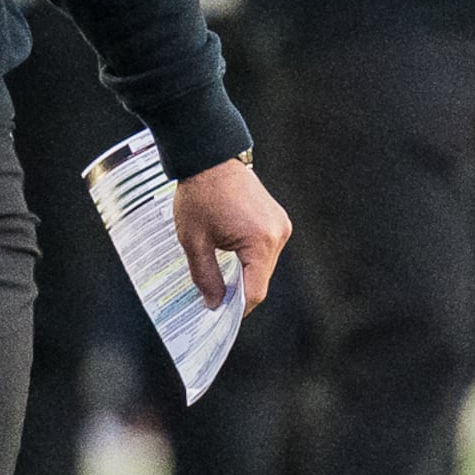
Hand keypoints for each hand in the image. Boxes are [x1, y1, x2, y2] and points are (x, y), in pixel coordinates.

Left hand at [169, 156, 289, 308]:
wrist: (209, 156)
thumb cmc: (199, 195)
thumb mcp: (194, 241)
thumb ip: (206, 277)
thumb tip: (214, 304)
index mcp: (260, 241)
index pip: (254, 290)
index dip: (236, 308)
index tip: (218, 317)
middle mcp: (278, 234)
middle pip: (260, 279)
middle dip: (239, 293)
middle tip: (213, 303)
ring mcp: (280, 225)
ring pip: (263, 266)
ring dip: (244, 275)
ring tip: (219, 281)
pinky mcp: (276, 218)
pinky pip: (265, 249)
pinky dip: (249, 259)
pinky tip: (229, 261)